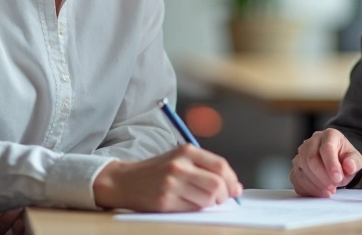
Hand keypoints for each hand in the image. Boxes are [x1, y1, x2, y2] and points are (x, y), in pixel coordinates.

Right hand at [92, 145, 242, 211]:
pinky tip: (190, 203)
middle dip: (224, 195)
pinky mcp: (165, 201)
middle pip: (216, 184)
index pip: (220, 166)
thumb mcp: (180, 159)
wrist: (126, 181)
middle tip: (221, 198)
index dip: (232, 180)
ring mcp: (172, 184)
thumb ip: (206, 168)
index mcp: (186, 151)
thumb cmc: (157, 171)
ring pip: (207, 199)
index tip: (235, 189)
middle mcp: (179, 166)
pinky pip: (192, 209)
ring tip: (203, 201)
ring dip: (210, 204)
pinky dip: (197, 208)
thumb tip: (235, 187)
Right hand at [290, 129, 361, 197]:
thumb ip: (354, 162)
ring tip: (329, 191)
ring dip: (315, 185)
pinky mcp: (296, 167)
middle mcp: (311, 142)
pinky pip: (296, 179)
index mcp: (329, 135)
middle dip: (322, 177)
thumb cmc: (345, 158)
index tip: (338, 178)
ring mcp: (301, 154)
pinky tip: (319, 192)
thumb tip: (350, 166)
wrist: (337, 161)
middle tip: (334, 188)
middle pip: (311, 159)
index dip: (331, 164)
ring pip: (302, 170)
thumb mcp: (355, 158)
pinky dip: (307, 189)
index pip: (326, 148)